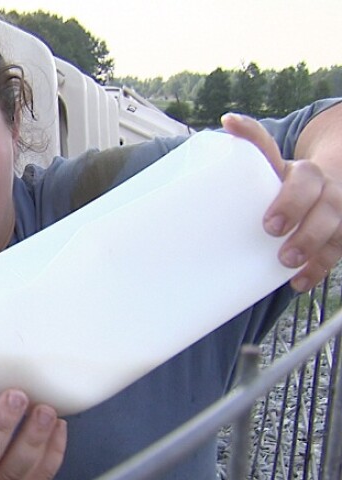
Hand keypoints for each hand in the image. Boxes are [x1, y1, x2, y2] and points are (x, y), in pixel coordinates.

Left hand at [221, 112, 341, 291]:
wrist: (318, 188)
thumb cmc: (281, 179)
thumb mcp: (267, 162)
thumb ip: (251, 143)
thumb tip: (228, 119)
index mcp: (305, 174)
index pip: (304, 180)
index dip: (291, 201)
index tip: (270, 224)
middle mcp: (327, 192)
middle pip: (326, 205)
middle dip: (304, 226)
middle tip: (274, 237)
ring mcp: (337, 215)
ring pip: (337, 230)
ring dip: (314, 249)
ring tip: (288, 265)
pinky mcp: (339, 237)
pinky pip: (337, 253)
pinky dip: (319, 269)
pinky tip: (299, 282)